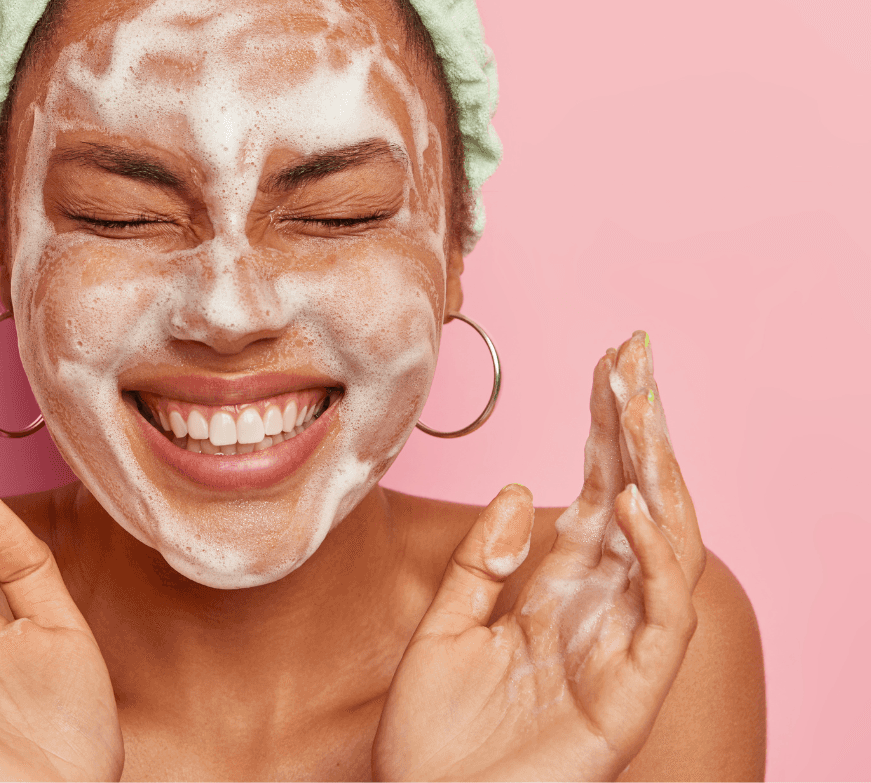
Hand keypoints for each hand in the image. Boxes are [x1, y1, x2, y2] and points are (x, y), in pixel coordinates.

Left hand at [375, 331, 703, 780]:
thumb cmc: (434, 738)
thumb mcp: (443, 628)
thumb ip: (481, 562)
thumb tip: (524, 489)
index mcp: (555, 592)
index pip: (593, 492)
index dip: (604, 429)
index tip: (608, 363)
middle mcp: (597, 611)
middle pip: (634, 502)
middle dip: (638, 429)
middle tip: (635, 357)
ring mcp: (621, 649)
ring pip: (662, 546)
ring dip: (654, 472)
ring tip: (637, 407)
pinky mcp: (632, 692)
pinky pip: (660, 613)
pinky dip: (652, 556)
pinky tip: (626, 502)